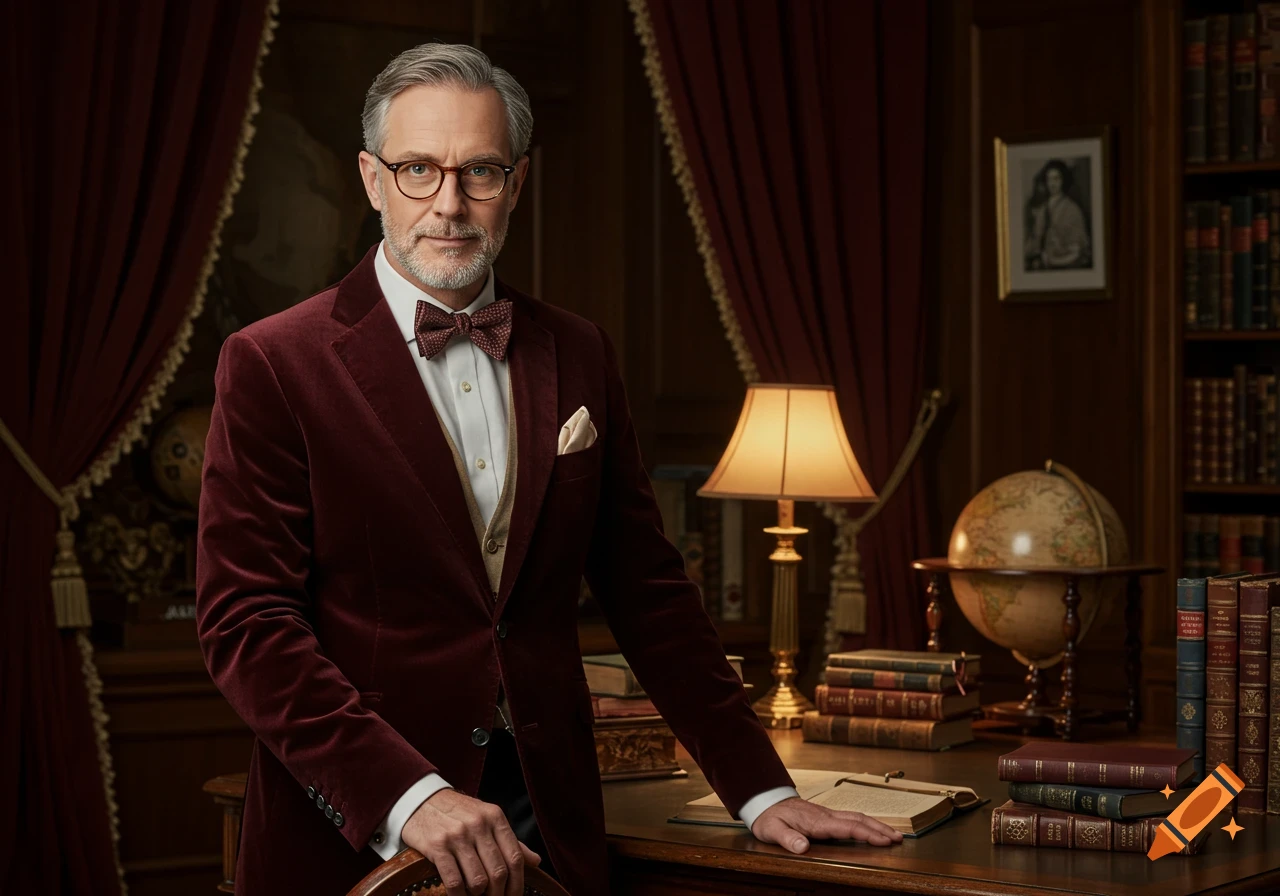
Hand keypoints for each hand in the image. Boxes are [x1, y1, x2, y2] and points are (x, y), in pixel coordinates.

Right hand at [401, 788, 540, 895]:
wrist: (421, 800)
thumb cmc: (458, 812)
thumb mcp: (487, 818)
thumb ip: (510, 840)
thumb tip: (536, 861)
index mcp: (495, 817)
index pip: (515, 857)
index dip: (518, 883)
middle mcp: (478, 825)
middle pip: (498, 872)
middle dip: (498, 895)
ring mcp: (457, 836)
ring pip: (478, 880)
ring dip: (478, 895)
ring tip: (475, 895)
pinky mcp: (437, 846)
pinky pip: (454, 881)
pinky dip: (458, 895)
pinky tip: (458, 895)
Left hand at [751, 797, 903, 853]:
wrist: (765, 802)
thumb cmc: (769, 817)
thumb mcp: (772, 830)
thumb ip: (787, 839)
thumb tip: (802, 847)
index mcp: (817, 822)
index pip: (847, 827)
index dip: (867, 834)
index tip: (884, 841)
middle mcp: (826, 816)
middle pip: (858, 820)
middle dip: (880, 829)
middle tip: (898, 839)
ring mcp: (827, 815)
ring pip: (857, 818)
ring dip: (876, 825)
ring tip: (893, 835)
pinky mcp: (826, 817)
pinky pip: (850, 819)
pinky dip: (865, 824)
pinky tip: (871, 830)